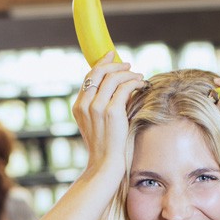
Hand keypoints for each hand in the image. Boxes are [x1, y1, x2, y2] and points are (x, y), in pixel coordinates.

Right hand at [72, 51, 145, 178]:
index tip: (112, 55)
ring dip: (128, 73)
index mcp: (78, 107)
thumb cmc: (105, 147)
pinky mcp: (112, 111)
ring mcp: (97, 108)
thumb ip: (100, 106)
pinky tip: (141, 85)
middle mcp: (85, 105)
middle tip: (128, 65)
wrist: (105, 165)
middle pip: (99, 72)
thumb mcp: (97, 124)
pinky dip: (135, 82)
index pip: (89, 77)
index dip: (101, 63)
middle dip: (115, 64)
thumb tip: (118, 87)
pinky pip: (125, 87)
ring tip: (139, 77)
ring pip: (113, 77)